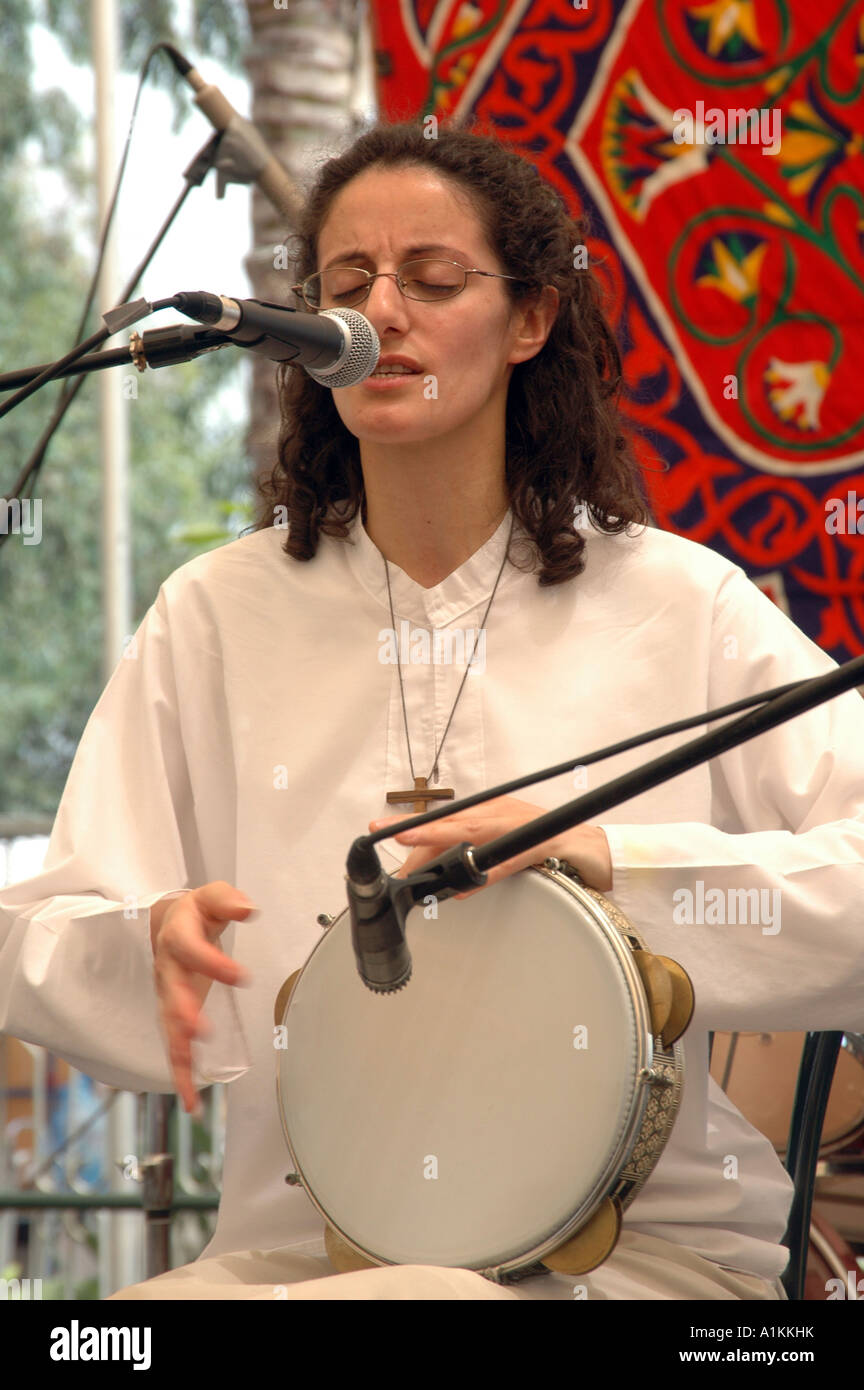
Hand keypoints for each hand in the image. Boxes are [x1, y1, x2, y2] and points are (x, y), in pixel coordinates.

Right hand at [149, 882, 255, 1115]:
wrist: (169, 923)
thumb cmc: (196, 914)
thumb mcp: (212, 896)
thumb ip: (228, 901)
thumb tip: (247, 908)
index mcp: (177, 938)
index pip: (191, 950)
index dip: (213, 963)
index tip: (240, 975)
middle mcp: (167, 970)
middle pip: (171, 993)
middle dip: (183, 1013)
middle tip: (199, 1029)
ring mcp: (167, 997)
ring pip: (169, 1029)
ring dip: (180, 1055)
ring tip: (189, 1087)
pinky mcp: (174, 1017)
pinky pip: (174, 1047)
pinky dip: (180, 1074)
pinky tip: (191, 1101)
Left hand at [369, 795, 611, 896]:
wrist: (597, 849)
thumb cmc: (552, 847)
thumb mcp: (509, 849)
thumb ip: (480, 861)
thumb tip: (452, 883)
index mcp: (493, 812)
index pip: (448, 820)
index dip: (416, 827)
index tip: (384, 831)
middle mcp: (504, 813)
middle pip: (454, 820)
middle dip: (417, 827)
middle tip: (385, 833)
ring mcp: (524, 826)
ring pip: (476, 830)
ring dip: (442, 838)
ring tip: (413, 845)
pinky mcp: (545, 843)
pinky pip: (511, 858)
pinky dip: (488, 872)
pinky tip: (467, 885)